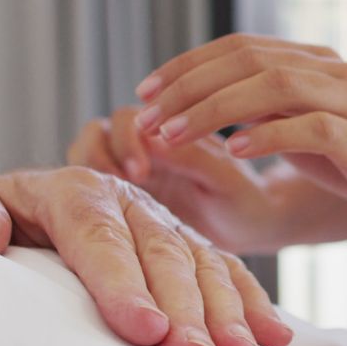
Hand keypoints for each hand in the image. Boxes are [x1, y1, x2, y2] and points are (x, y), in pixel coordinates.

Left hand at [0, 167, 292, 345]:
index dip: (124, 284)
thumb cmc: (22, 216)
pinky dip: (256, 304)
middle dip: (185, 311)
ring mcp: (172, 224)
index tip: (144, 327)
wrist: (62, 202)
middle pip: (163, 257)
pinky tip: (273, 337)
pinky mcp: (198, 244)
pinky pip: (232, 270)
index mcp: (80, 190)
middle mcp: (134, 203)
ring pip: (205, 265)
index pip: (101, 239)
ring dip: (227, 313)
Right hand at [67, 106, 277, 253]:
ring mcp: (136, 165)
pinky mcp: (127, 191)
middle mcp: (149, 143)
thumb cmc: (247, 200)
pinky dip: (94, 186)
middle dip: (106, 153)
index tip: (142, 171)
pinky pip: (94, 178)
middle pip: (104, 129)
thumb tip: (153, 138)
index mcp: (173, 129)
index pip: (129, 118)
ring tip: (119, 192)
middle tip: (131, 183)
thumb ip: (192, 157)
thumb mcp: (226, 179)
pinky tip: (115, 208)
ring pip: (92, 149)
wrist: (254, 227)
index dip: (128, 139)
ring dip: (96, 166)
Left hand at [130, 34, 346, 235]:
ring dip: (215, 109)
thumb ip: (265, 113)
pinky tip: (235, 151)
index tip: (144, 93)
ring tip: (174, 134)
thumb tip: (197, 108)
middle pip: (249, 59)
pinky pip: (313, 127)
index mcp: (316, 62)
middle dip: (189, 87)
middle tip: (146, 117)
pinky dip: (269, 135)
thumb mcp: (305, 132)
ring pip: (275, 85)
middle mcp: (335, 70)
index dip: (186, 65)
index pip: (240, 47)